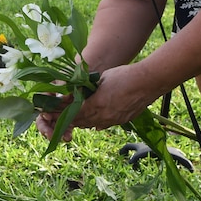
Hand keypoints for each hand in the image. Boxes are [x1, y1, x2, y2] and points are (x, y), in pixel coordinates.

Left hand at [36, 65, 156, 140]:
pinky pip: (105, 124)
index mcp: (96, 105)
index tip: (52, 112)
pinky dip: (96, 123)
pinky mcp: (123, 120)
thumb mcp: (101, 79)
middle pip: (82, 121)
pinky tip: (94, 123)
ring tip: (75, 119)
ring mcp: (114, 120)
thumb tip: (78, 93)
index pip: (74, 113)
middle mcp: (103, 116)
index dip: (62, 113)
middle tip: (60, 117)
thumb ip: (88, 88)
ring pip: (93, 124)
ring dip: (83, 122)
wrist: (148, 82)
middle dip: (70, 119)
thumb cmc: (124, 75)